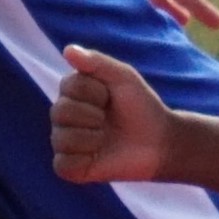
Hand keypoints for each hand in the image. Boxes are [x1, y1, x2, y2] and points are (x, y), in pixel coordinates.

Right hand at [52, 42, 170, 187]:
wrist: (159, 141)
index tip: (111, 98)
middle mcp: (64, 117)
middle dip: (93, 115)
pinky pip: (63, 164)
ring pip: (61, 139)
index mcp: (72, 93)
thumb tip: (68, 50)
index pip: (68, 87)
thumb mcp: (123, 77)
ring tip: (106, 138)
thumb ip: (97, 62)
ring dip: (92, 138)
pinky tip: (98, 156)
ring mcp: (65, 143)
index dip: (95, 93)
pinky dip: (83, 160)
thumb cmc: (140, 107)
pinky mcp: (70, 168)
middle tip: (109, 120)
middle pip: (59, 112)